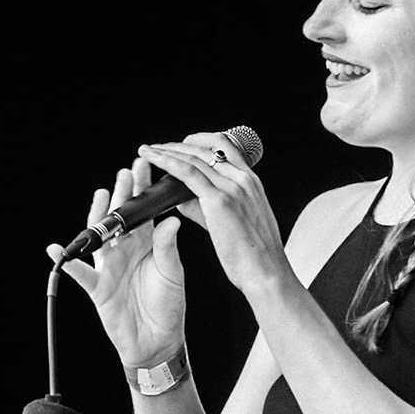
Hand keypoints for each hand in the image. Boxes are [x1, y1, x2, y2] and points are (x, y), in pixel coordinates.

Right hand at [46, 155, 186, 366]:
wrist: (158, 340)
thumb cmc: (168, 306)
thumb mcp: (172, 273)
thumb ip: (167, 248)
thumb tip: (172, 222)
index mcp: (146, 244)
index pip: (142, 211)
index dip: (141, 189)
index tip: (143, 166)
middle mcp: (125, 251)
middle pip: (119, 218)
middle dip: (121, 194)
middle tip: (124, 172)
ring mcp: (109, 267)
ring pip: (99, 237)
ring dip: (98, 217)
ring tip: (101, 196)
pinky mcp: (98, 287)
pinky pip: (80, 273)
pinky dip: (67, 261)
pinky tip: (57, 248)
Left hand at [134, 131, 289, 295]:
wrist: (266, 272)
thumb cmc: (253, 255)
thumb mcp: (234, 221)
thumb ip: (206, 207)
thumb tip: (182, 199)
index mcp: (251, 182)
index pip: (225, 146)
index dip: (199, 141)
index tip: (180, 145)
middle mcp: (244, 179)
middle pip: (207, 147)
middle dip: (178, 144)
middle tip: (156, 147)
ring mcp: (233, 187)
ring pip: (194, 157)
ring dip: (167, 150)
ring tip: (148, 151)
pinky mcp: (220, 200)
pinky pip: (188, 173)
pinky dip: (168, 163)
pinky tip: (155, 162)